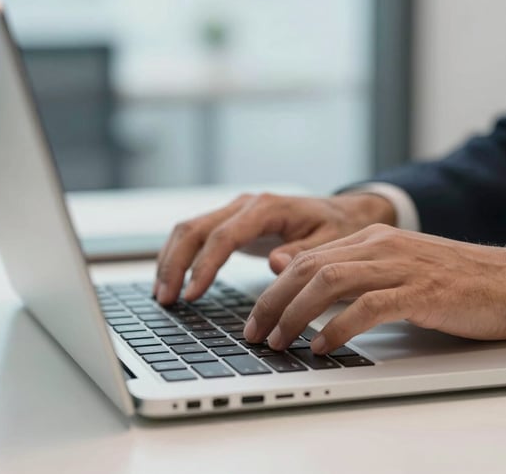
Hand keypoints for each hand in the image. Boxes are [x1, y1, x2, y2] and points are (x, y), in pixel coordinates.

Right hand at [154, 192, 395, 304]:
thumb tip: (275, 264)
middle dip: (175, 264)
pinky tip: (173, 281)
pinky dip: (180, 257)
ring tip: (162, 295)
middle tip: (166, 299)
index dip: (204, 265)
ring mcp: (235, 212)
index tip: (192, 294)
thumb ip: (302, 253)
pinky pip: (197, 236)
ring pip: (189, 230)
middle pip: (195, 229)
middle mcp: (245, 205)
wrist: (343, 213)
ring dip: (171, 260)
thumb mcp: (330, 241)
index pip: (223, 236)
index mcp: (266, 208)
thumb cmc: (337, 227)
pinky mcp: (232, 223)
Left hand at [243, 224, 505, 352]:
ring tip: (280, 341)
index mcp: (374, 239)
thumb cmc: (460, 283)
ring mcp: (402, 266)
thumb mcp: (401, 271)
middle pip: (309, 268)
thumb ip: (359, 275)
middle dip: (273, 302)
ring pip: (329, 282)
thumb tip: (312, 293)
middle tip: (255, 333)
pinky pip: (368, 307)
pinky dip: (339, 327)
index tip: (257, 317)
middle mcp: (382, 246)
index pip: (308, 258)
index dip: (274, 288)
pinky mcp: (422, 291)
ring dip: (296, 314)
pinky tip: (324, 346)